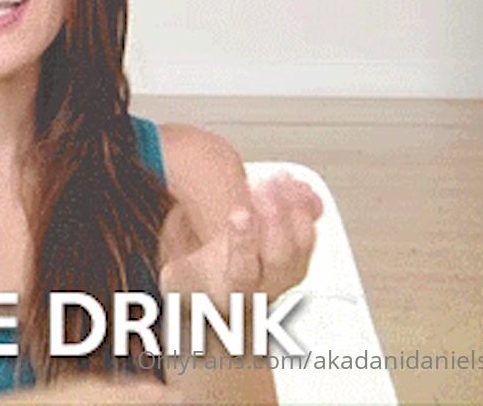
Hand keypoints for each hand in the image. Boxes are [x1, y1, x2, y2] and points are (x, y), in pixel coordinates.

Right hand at [159, 173, 322, 315]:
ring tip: (277, 178)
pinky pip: (311, 235)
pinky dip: (304, 207)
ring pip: (300, 245)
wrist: (221, 303)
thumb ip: (180, 240)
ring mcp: (286, 278)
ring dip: (291, 207)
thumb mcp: (176, 269)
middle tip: (261, 185)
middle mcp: (264, 289)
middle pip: (279, 256)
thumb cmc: (196, 284)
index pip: (242, 270)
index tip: (239, 212)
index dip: (243, 240)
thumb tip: (171, 210)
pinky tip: (293, 185)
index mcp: (229, 293)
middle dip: (273, 216)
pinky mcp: (301, 263)